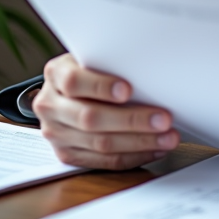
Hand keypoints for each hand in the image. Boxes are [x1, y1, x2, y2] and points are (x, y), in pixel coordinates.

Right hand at [32, 53, 179, 168]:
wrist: (65, 91)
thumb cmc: (91, 68)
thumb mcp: (94, 57)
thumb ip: (111, 62)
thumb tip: (151, 72)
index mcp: (56, 74)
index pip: (74, 81)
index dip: (101, 86)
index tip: (128, 90)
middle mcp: (50, 105)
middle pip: (90, 118)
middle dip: (132, 120)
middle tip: (164, 119)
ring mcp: (55, 133)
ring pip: (99, 143)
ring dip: (139, 142)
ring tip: (168, 137)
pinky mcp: (66, 154)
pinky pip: (103, 161)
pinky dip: (133, 156)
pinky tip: (154, 149)